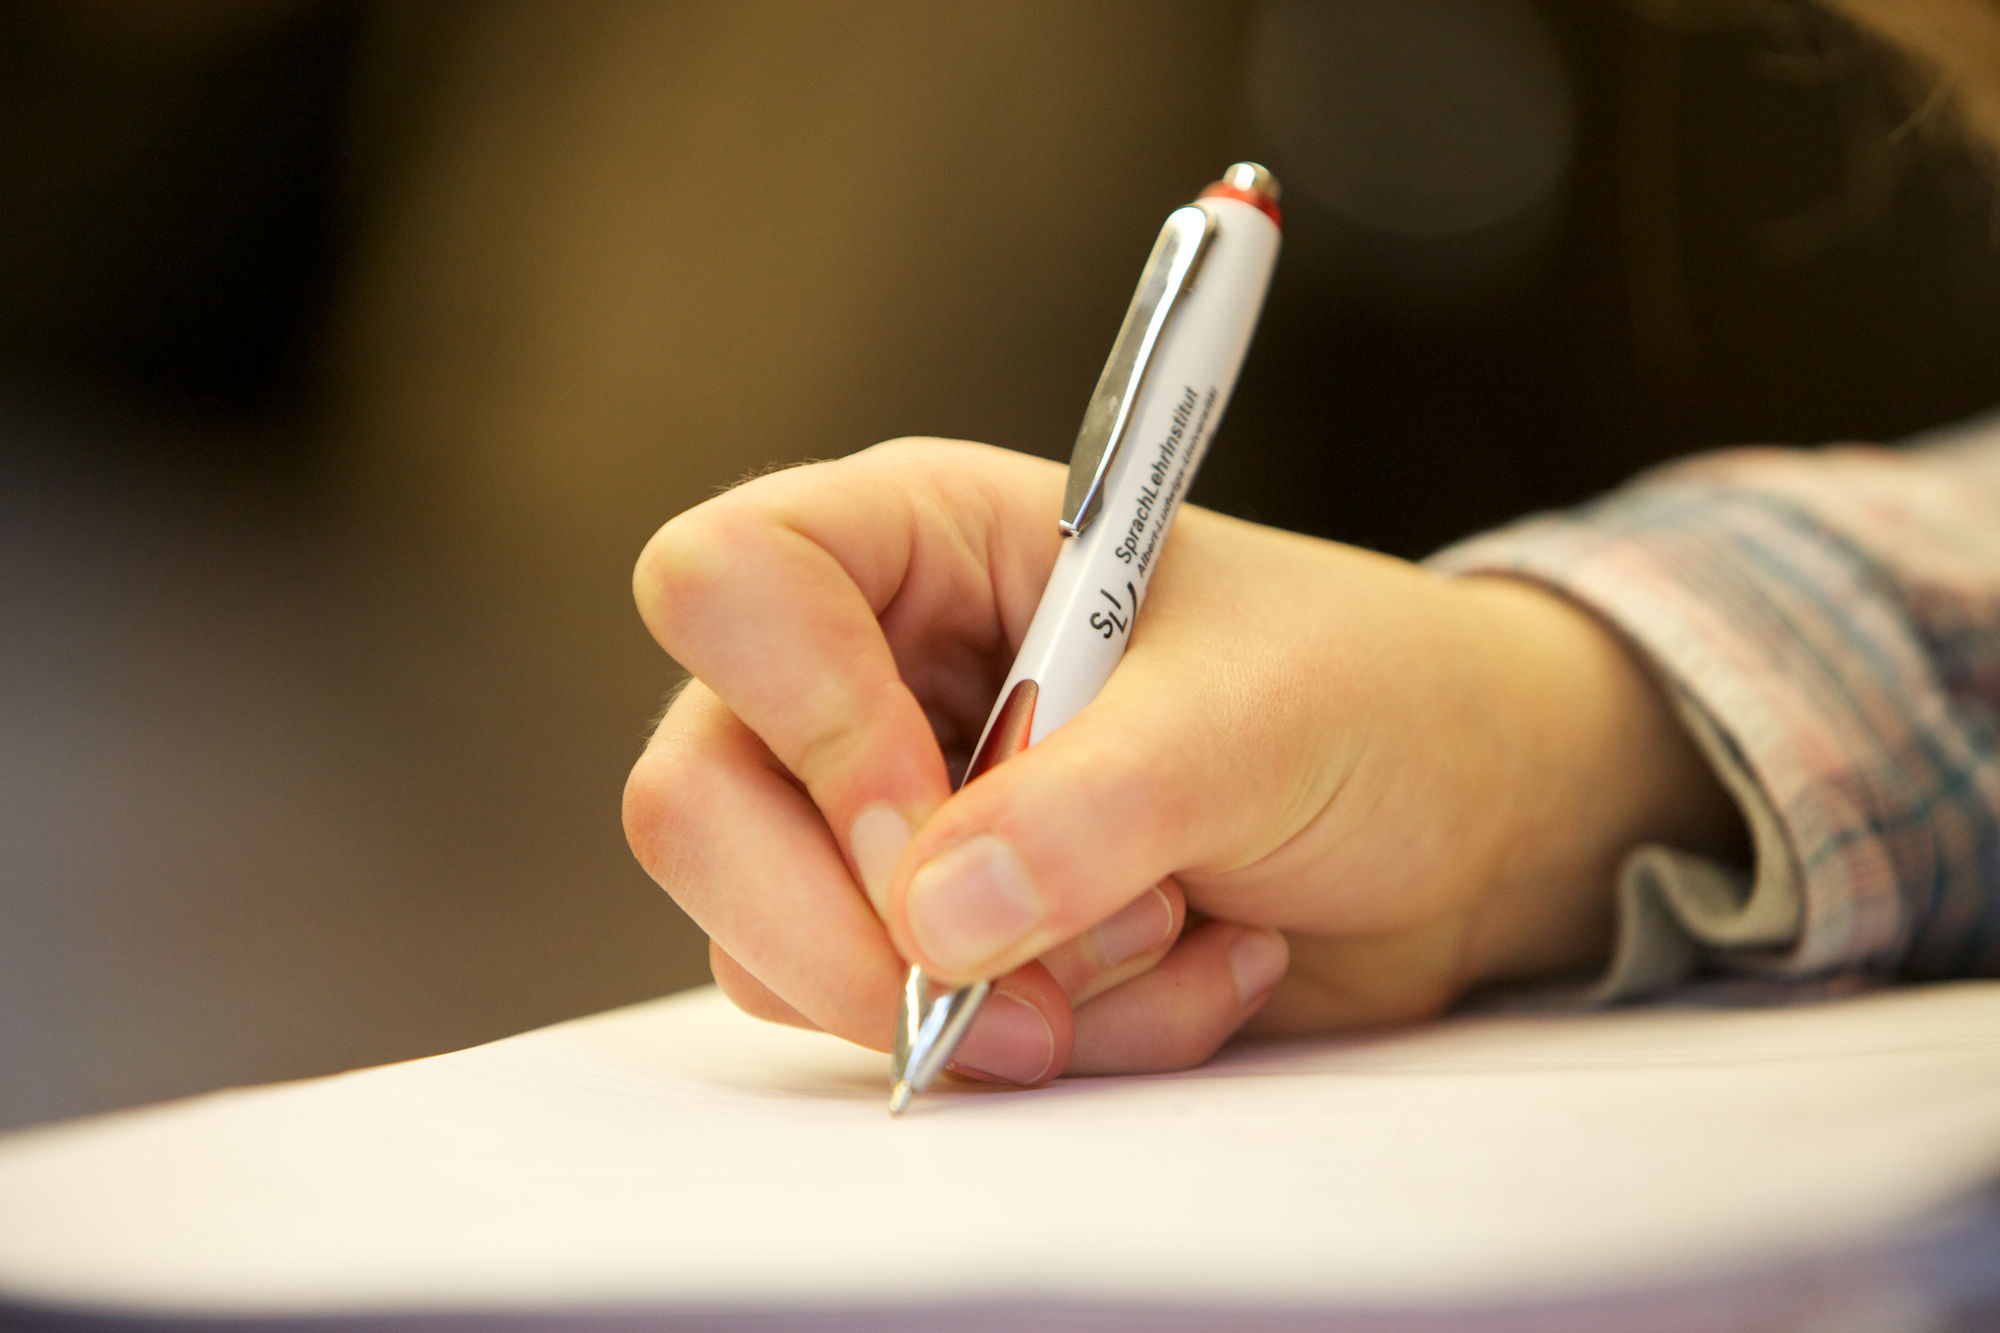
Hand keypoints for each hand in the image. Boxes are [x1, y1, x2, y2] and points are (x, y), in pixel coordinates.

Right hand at [623, 439, 1738, 1083]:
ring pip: (775, 944)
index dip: (805, 715)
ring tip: (1164, 939)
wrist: (1459, 817)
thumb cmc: (1370, 696)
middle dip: (844, 925)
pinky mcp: (934, 935)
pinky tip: (1180, 970)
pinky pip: (893, 1027)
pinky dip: (1049, 1040)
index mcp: (925, 542)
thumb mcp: (1255, 719)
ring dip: (987, 996)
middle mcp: (872, 672)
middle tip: (1004, 986)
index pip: (730, 582)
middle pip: (697, 798)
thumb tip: (930, 922)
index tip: (935, 826)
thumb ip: (1093, 807)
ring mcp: (887, 817)